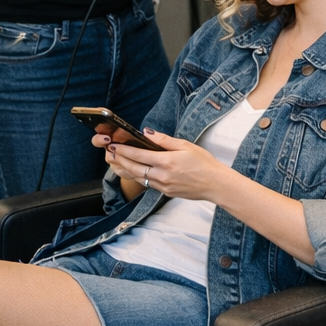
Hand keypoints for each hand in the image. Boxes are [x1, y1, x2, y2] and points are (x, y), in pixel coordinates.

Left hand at [100, 129, 224, 199]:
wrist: (215, 184)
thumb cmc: (204, 163)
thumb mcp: (186, 146)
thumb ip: (165, 140)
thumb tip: (147, 133)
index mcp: (167, 162)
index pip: (139, 155)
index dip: (124, 150)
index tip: (115, 145)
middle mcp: (162, 176)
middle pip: (134, 168)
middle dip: (121, 160)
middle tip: (111, 153)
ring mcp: (163, 186)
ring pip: (138, 178)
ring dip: (126, 170)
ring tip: (117, 162)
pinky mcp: (165, 192)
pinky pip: (147, 184)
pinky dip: (138, 177)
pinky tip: (134, 171)